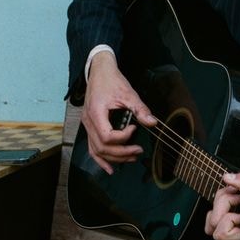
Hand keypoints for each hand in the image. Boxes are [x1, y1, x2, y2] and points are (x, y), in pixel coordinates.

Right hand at [81, 50, 155, 174]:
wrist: (99, 71)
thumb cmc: (112, 80)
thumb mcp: (128, 92)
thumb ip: (139, 109)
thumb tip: (153, 122)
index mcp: (96, 113)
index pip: (107, 136)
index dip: (123, 138)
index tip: (134, 128)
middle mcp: (88, 122)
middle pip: (102, 147)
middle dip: (121, 153)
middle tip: (138, 152)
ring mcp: (87, 125)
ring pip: (96, 150)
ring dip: (114, 158)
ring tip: (131, 158)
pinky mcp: (89, 126)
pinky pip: (92, 147)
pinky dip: (101, 159)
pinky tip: (110, 168)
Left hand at [204, 171, 239, 239]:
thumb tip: (227, 178)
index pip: (222, 232)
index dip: (227, 211)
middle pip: (213, 228)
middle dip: (221, 204)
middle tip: (237, 193)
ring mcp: (238, 239)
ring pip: (211, 227)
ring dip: (219, 207)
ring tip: (234, 197)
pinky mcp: (236, 233)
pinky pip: (217, 224)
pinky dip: (220, 209)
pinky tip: (234, 201)